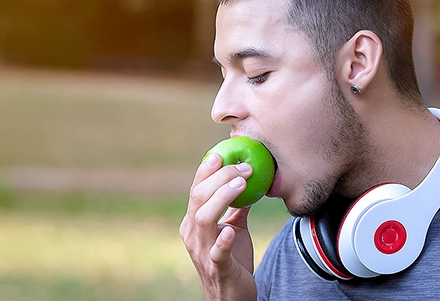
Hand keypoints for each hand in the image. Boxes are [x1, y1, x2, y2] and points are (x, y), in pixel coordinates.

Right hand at [179, 153, 257, 300]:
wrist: (233, 296)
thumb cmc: (233, 259)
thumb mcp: (234, 227)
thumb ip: (236, 206)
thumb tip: (247, 178)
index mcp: (194, 222)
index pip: (196, 190)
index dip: (206, 171)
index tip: (221, 154)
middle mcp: (192, 234)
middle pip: (199, 198)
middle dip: (220, 178)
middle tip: (243, 166)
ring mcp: (202, 251)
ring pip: (204, 219)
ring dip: (222, 197)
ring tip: (241, 184)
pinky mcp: (217, 267)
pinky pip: (217, 252)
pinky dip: (222, 239)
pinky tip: (230, 230)